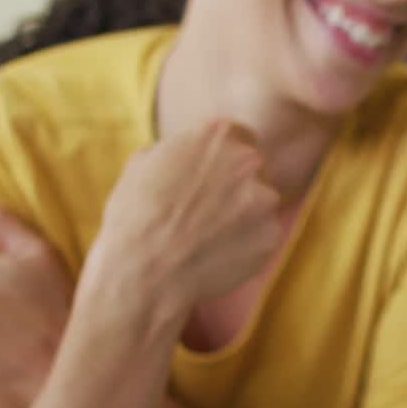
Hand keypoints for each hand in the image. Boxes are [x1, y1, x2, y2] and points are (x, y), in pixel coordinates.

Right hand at [86, 120, 281, 327]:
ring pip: (261, 205)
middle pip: (255, 170)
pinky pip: (262, 237)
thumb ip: (182, 149)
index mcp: (218, 135)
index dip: (225, 160)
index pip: (239, 138)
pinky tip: (216, 254)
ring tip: (207, 236)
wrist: (142, 272)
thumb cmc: (134, 216)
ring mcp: (265, 201)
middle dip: (236, 187)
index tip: (212, 178)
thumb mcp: (144, 162)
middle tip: (208, 211)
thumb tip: (193, 151)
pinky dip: (246, 245)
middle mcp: (249, 161)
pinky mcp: (271, 237)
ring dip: (243, 217)